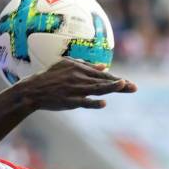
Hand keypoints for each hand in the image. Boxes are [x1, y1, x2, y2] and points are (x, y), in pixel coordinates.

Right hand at [15, 58, 136, 110]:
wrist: (33, 89)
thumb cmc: (50, 77)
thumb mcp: (67, 65)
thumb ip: (86, 66)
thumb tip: (104, 67)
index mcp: (79, 69)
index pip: (102, 75)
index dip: (116, 79)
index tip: (128, 82)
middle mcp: (79, 78)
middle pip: (103, 82)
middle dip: (120, 84)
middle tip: (134, 87)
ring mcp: (75, 90)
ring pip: (96, 89)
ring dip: (110, 87)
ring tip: (123, 86)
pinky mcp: (69, 101)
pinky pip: (83, 102)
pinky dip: (93, 102)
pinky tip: (103, 102)